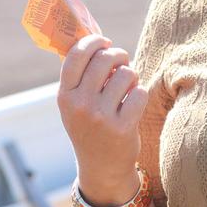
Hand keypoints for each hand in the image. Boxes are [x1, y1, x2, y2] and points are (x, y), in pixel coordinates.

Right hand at [57, 33, 146, 199]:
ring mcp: (100, 117)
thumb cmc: (91, 126)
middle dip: (119, 56)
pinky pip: (140, 92)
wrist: (102, 168)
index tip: (104, 42)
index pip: (76, 55)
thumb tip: (97, 38)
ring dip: (132, 77)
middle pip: (106, 59)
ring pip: (127, 73)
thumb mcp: (76, 103)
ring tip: (127, 88)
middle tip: (122, 63)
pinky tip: (133, 105)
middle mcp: (80, 104)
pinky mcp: (122, 127)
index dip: (94, 42)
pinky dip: (140, 94)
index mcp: (65, 95)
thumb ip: (82, 75)